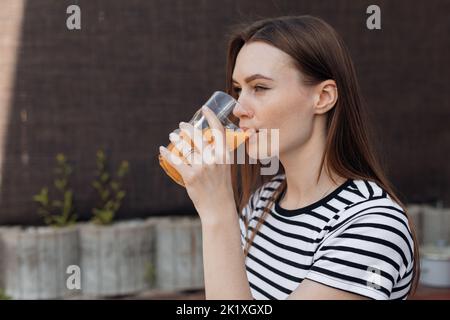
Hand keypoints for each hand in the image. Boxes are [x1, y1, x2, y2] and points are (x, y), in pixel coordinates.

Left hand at [159, 105, 234, 220]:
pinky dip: (167, 154)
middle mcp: (215, 159)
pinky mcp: (191, 177)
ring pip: (186, 147)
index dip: (211, 117)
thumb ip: (219, 155)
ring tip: (172, 135)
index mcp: (225, 155)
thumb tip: (208, 143)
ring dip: (177, 139)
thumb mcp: (226, 168)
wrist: (219, 208)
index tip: (204, 109)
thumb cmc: (222, 188)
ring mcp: (202, 168)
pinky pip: (176, 161)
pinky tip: (162, 149)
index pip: (219, 130)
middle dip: (188, 128)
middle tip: (182, 125)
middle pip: (199, 136)